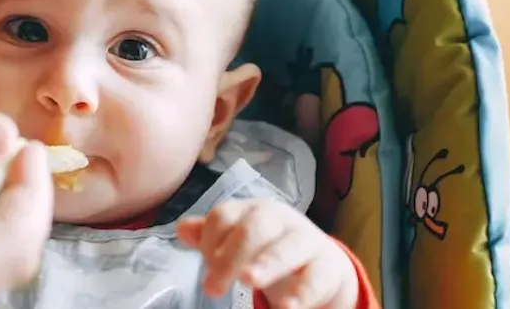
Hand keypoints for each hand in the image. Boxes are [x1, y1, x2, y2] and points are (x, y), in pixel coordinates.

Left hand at [178, 198, 359, 308]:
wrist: (321, 263)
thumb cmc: (271, 248)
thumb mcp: (241, 239)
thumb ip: (211, 236)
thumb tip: (182, 230)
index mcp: (253, 211)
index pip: (225, 216)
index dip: (210, 239)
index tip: (206, 263)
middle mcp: (281, 220)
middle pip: (254, 228)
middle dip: (232, 255)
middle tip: (213, 287)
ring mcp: (306, 241)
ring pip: (288, 247)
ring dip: (267, 263)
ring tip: (248, 281)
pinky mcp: (327, 267)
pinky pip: (316, 277)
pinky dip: (301, 293)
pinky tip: (287, 308)